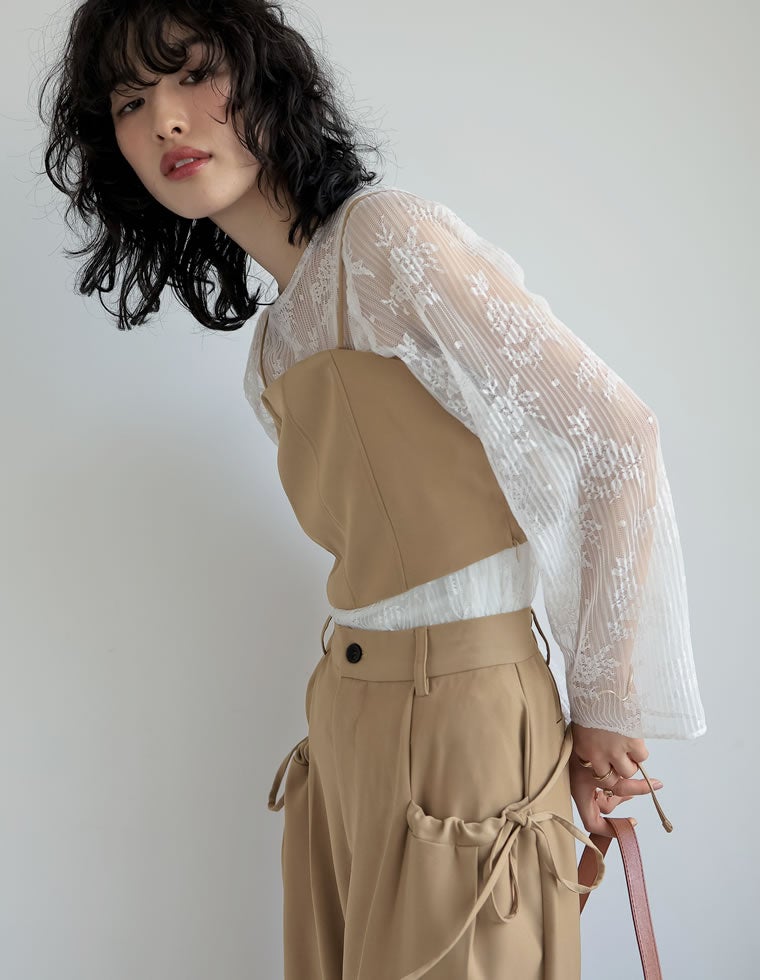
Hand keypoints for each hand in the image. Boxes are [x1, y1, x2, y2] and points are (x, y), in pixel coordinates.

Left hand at [569, 722, 663, 837]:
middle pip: (617, 793)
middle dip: (631, 788)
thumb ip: (590, 767)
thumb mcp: (577, 744)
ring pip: (630, 774)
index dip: (609, 828)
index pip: (590, 817)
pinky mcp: (629, 742)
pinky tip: (629, 734)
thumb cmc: (584, 713)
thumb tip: (613, 792)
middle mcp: (594, 766)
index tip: (628, 823)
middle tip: (646, 784)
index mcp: (576, 768)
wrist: (593, 685)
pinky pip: (641, 758)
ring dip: (630, 763)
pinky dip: (638, 749)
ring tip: (623, 743)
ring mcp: (613, 754)